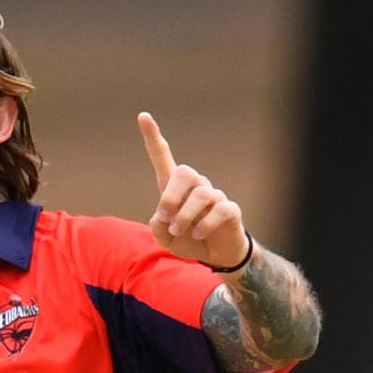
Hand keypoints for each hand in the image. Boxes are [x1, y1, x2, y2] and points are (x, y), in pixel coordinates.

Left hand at [138, 111, 249, 269]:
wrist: (215, 255)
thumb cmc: (187, 240)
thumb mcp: (165, 239)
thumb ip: (158, 228)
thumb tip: (163, 216)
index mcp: (174, 188)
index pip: (163, 156)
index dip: (153, 137)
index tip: (143, 116)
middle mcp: (195, 186)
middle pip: (184, 172)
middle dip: (171, 197)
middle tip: (166, 218)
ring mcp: (214, 196)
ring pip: (201, 194)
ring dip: (185, 216)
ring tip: (180, 232)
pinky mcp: (230, 209)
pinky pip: (219, 209)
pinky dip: (204, 225)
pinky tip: (199, 235)